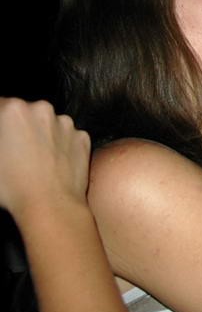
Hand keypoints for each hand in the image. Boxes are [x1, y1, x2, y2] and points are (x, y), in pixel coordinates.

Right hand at [0, 98, 90, 218]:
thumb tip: (4, 137)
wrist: (51, 205)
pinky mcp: (82, 138)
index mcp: (13, 110)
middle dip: (16, 127)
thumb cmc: (12, 186)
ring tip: (32, 161)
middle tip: (12, 151)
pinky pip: (66, 136)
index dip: (0, 123)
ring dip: (39, 135)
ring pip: (47, 123)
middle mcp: (42, 110)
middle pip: (24, 112)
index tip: (4, 138)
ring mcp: (66, 124)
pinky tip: (50, 164)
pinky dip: (59, 145)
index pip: (0, 106)